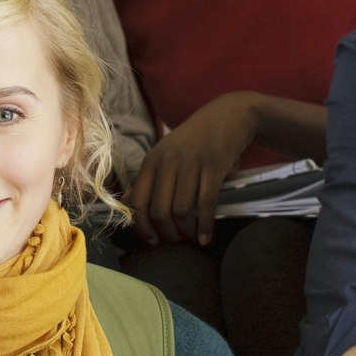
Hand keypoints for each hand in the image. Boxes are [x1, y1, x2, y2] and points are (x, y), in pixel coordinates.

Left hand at [128, 93, 258, 244]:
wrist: (228, 115)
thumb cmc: (195, 140)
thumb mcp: (166, 153)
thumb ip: (149, 177)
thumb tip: (127, 203)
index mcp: (151, 161)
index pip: (137, 201)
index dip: (142, 227)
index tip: (152, 239)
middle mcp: (167, 162)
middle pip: (159, 211)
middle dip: (166, 233)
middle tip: (175, 239)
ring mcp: (190, 164)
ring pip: (181, 210)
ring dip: (186, 230)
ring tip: (191, 236)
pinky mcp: (213, 167)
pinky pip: (205, 204)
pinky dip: (206, 225)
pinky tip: (207, 237)